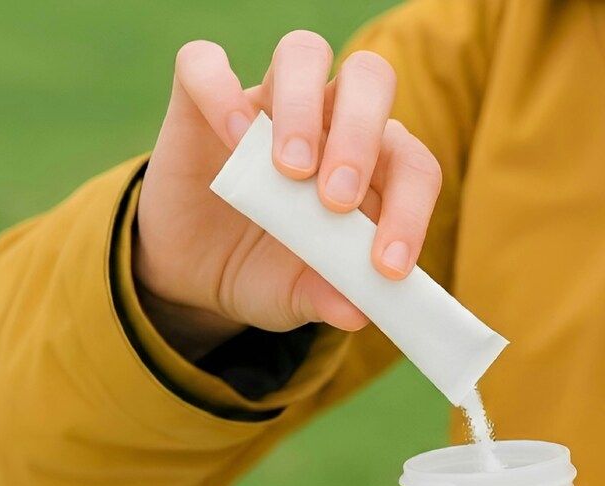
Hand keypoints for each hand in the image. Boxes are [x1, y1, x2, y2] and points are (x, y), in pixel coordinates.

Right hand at [136, 34, 440, 358]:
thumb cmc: (265, 273)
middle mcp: (328, 118)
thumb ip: (328, 298)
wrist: (193, 272)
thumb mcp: (296, 297)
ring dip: (304, 106)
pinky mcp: (202, 98)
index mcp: (371, 165)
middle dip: (362, 135)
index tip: (386, 266)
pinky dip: (220, 91)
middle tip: (336, 201)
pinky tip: (231, 139)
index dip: (411, 209)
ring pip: (303, 53)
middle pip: (369, 80)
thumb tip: (356, 312)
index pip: (411, 164)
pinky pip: (207, 65)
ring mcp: (268, 100)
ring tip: (289, 172)